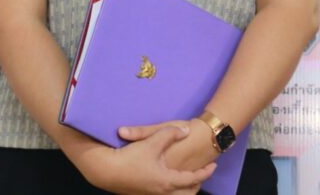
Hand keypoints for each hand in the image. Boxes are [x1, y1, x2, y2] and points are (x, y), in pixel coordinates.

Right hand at [77, 125, 216, 194]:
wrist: (106, 171)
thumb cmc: (131, 157)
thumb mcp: (152, 141)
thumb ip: (170, 133)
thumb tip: (186, 130)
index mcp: (168, 181)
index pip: (193, 179)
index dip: (205, 173)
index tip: (213, 166)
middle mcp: (162, 192)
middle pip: (186, 194)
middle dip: (196, 185)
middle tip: (202, 175)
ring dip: (183, 188)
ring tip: (186, 179)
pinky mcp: (141, 194)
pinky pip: (163, 194)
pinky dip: (171, 189)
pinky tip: (166, 179)